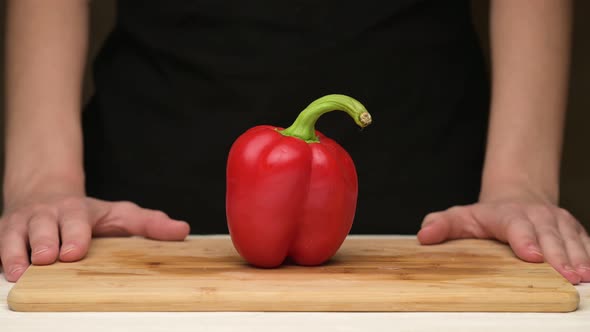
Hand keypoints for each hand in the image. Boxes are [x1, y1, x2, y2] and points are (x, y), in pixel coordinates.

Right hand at [0, 193, 189, 281]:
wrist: (44, 194)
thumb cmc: (85, 212)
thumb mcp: (120, 214)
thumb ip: (149, 224)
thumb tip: (182, 230)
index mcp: (76, 210)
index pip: (76, 220)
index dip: (75, 235)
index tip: (75, 251)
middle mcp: (47, 215)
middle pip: (44, 227)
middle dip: (45, 242)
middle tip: (49, 258)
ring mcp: (23, 224)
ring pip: (15, 235)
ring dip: (16, 252)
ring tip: (18, 270)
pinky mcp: (4, 233)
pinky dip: (1, 256)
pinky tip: (6, 272)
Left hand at [417, 192, 589, 284]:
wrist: (517, 197)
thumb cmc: (487, 214)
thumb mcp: (460, 216)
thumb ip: (441, 224)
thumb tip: (424, 235)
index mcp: (507, 215)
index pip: (516, 226)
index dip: (524, 240)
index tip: (531, 255)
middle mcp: (535, 217)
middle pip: (548, 236)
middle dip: (558, 256)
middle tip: (567, 275)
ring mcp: (556, 223)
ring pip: (570, 240)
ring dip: (578, 258)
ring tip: (582, 277)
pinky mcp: (572, 230)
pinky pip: (584, 242)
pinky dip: (589, 255)